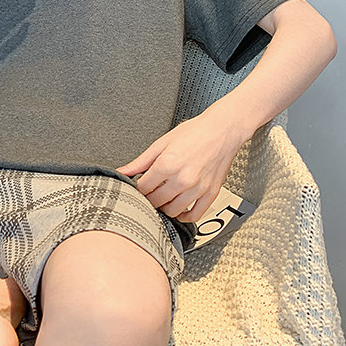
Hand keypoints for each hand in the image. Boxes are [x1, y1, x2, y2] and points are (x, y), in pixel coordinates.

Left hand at [116, 112, 246, 222]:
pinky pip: (195, 214)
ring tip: (163, 198)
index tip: (139, 185)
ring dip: (164, 207)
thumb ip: (141, 161)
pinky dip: (184, 216)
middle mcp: (183, 179)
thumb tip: (123, 171)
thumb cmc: (195, 132)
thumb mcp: (162, 143)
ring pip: (173, 210)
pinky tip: (179, 208)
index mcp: (167, 164)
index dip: (137, 188)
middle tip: (149, 191)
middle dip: (149, 198)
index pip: (143, 188)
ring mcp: (198, 188)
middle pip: (156, 201)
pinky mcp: (211, 193)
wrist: (222, 129)